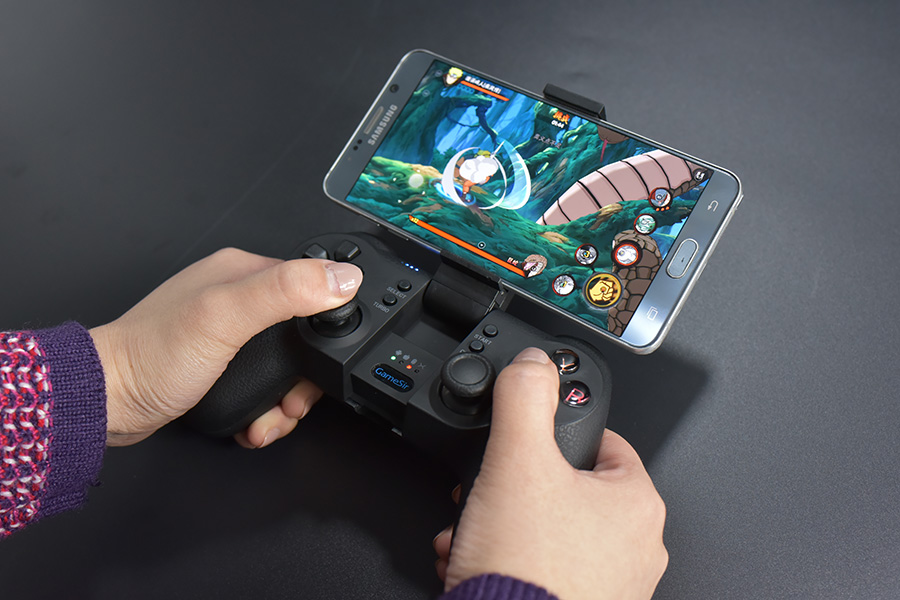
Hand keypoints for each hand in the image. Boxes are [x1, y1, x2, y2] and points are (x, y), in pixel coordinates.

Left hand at [89, 248, 361, 446]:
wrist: (107, 402)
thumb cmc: (153, 357)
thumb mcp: (226, 317)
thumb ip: (285, 292)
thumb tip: (344, 278)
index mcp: (242, 271)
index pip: (311, 287)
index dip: (326, 327)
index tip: (320, 362)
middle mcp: (236, 298)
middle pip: (301, 334)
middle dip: (303, 378)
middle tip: (292, 401)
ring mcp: (226, 333)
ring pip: (284, 366)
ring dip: (284, 401)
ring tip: (270, 420)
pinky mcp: (219, 364)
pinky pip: (261, 384)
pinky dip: (264, 409)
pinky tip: (254, 422)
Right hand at [434, 348, 667, 599]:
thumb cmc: (526, 568)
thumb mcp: (516, 459)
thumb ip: (525, 397)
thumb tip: (532, 362)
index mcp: (635, 503)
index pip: (602, 440)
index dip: (556, 434)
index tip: (528, 440)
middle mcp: (636, 546)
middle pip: (567, 487)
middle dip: (517, 486)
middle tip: (492, 490)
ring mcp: (612, 584)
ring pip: (548, 528)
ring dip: (504, 522)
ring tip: (477, 529)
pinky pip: (543, 565)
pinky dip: (508, 557)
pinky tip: (477, 559)